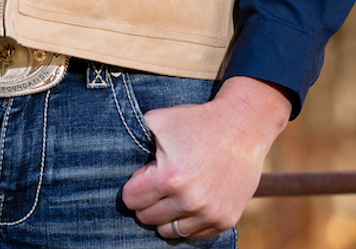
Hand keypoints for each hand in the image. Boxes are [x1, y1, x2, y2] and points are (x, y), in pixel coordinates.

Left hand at [121, 77, 290, 239]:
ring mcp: (208, 214)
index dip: (133, 186)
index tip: (143, 175)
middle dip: (147, 202)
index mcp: (168, 177)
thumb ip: (134, 136)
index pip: (131, 200)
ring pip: (169, 231)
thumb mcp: (159, 119)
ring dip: (165, 216)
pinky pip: (194, 235)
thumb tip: (112, 152)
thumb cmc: (197, 121)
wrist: (242, 127)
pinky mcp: (225, 220)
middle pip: (147, 218)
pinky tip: (189, 202)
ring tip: (171, 195)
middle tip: (157, 184)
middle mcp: (189, 201)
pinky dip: (187, 222)